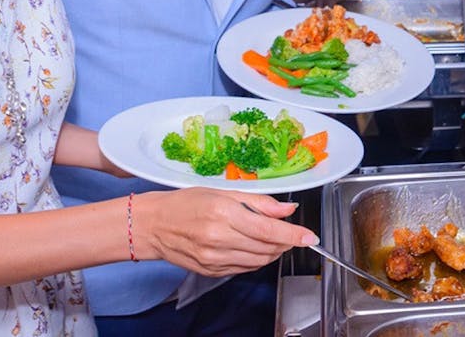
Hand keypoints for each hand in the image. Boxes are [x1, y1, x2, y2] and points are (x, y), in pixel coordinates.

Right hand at [139, 189, 316, 276]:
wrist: (154, 225)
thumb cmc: (186, 203)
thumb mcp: (223, 192)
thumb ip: (259, 202)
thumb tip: (287, 209)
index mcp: (224, 214)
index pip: (269, 229)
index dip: (294, 234)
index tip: (310, 236)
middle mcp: (220, 239)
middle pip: (267, 247)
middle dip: (286, 242)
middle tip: (291, 233)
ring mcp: (215, 258)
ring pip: (259, 260)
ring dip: (273, 251)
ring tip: (273, 238)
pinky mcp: (212, 271)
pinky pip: (245, 268)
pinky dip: (257, 259)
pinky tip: (254, 247)